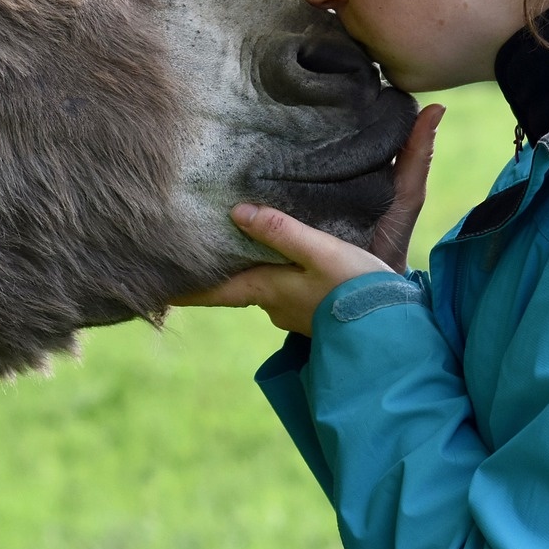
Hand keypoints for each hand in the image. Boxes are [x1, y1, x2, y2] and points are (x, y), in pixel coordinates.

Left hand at [174, 104, 443, 335]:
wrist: (400, 336)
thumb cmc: (360, 294)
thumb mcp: (323, 254)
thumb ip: (282, 232)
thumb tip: (236, 212)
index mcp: (268, 290)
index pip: (212, 291)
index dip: (182, 289)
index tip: (148, 289)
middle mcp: (274, 304)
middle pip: (233, 282)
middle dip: (213, 268)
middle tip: (187, 249)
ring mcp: (296, 309)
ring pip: (261, 282)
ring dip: (247, 267)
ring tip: (232, 241)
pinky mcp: (317, 309)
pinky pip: (285, 285)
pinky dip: (277, 269)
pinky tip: (284, 257)